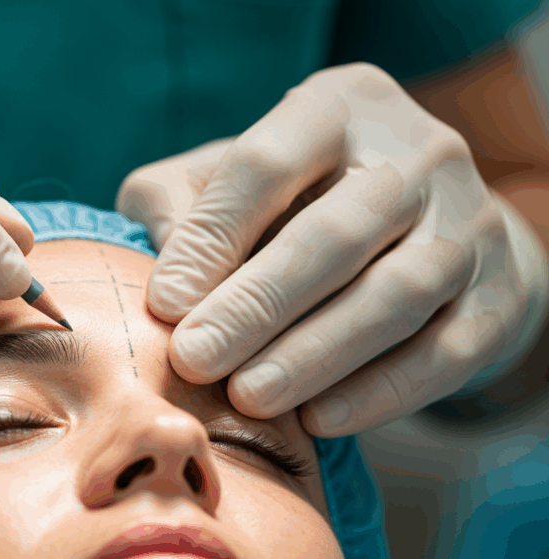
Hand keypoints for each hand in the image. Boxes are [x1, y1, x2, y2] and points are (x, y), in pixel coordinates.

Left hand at [117, 64, 548, 436]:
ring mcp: (469, 221)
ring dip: (316, 353)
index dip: (211, 239)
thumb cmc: (288, 203)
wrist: (419, 229)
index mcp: (339, 105)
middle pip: (336, 232)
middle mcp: (418, 152)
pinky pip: (447, 349)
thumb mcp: (223, 178)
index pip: (266, 164)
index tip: (164, 306)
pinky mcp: (499, 292)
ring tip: (249, 397)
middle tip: (195, 361)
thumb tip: (167, 281)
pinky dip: (382, 390)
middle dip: (258, 305)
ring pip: (397, 292)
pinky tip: (321, 417)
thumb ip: (178, 206)